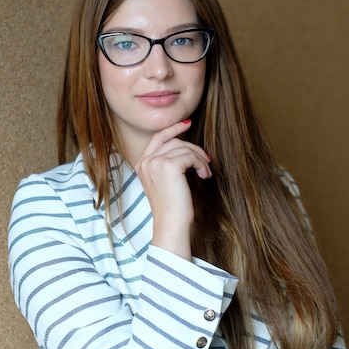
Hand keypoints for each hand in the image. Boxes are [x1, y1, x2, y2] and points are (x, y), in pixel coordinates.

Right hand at [134, 120, 211, 259]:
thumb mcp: (165, 181)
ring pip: (184, 148)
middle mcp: (145, 161)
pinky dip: (201, 164)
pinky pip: (190, 156)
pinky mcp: (169, 166)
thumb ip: (167, 162)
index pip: (157, 138)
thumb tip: (186, 146)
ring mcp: (155, 162)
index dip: (173, 129)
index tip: (187, 124)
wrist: (170, 224)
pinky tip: (204, 175)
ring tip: (206, 172)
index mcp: (141, 164)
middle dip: (193, 149)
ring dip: (200, 159)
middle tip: (206, 160)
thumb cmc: (171, 207)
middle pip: (174, 142)